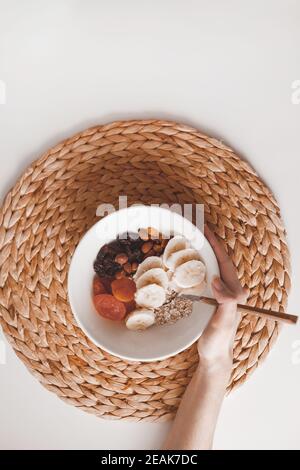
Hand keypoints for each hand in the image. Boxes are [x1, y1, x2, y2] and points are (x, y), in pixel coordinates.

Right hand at [197, 224, 247, 371]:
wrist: (214, 357)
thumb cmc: (218, 342)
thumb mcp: (222, 323)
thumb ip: (225, 302)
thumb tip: (216, 281)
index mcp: (235, 294)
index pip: (225, 263)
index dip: (216, 246)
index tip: (205, 231)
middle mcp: (230, 291)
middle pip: (220, 262)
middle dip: (210, 245)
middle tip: (196, 231)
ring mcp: (221, 295)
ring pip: (213, 268)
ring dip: (203, 254)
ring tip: (191, 242)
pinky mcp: (212, 300)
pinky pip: (205, 278)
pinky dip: (197, 267)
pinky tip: (187, 265)